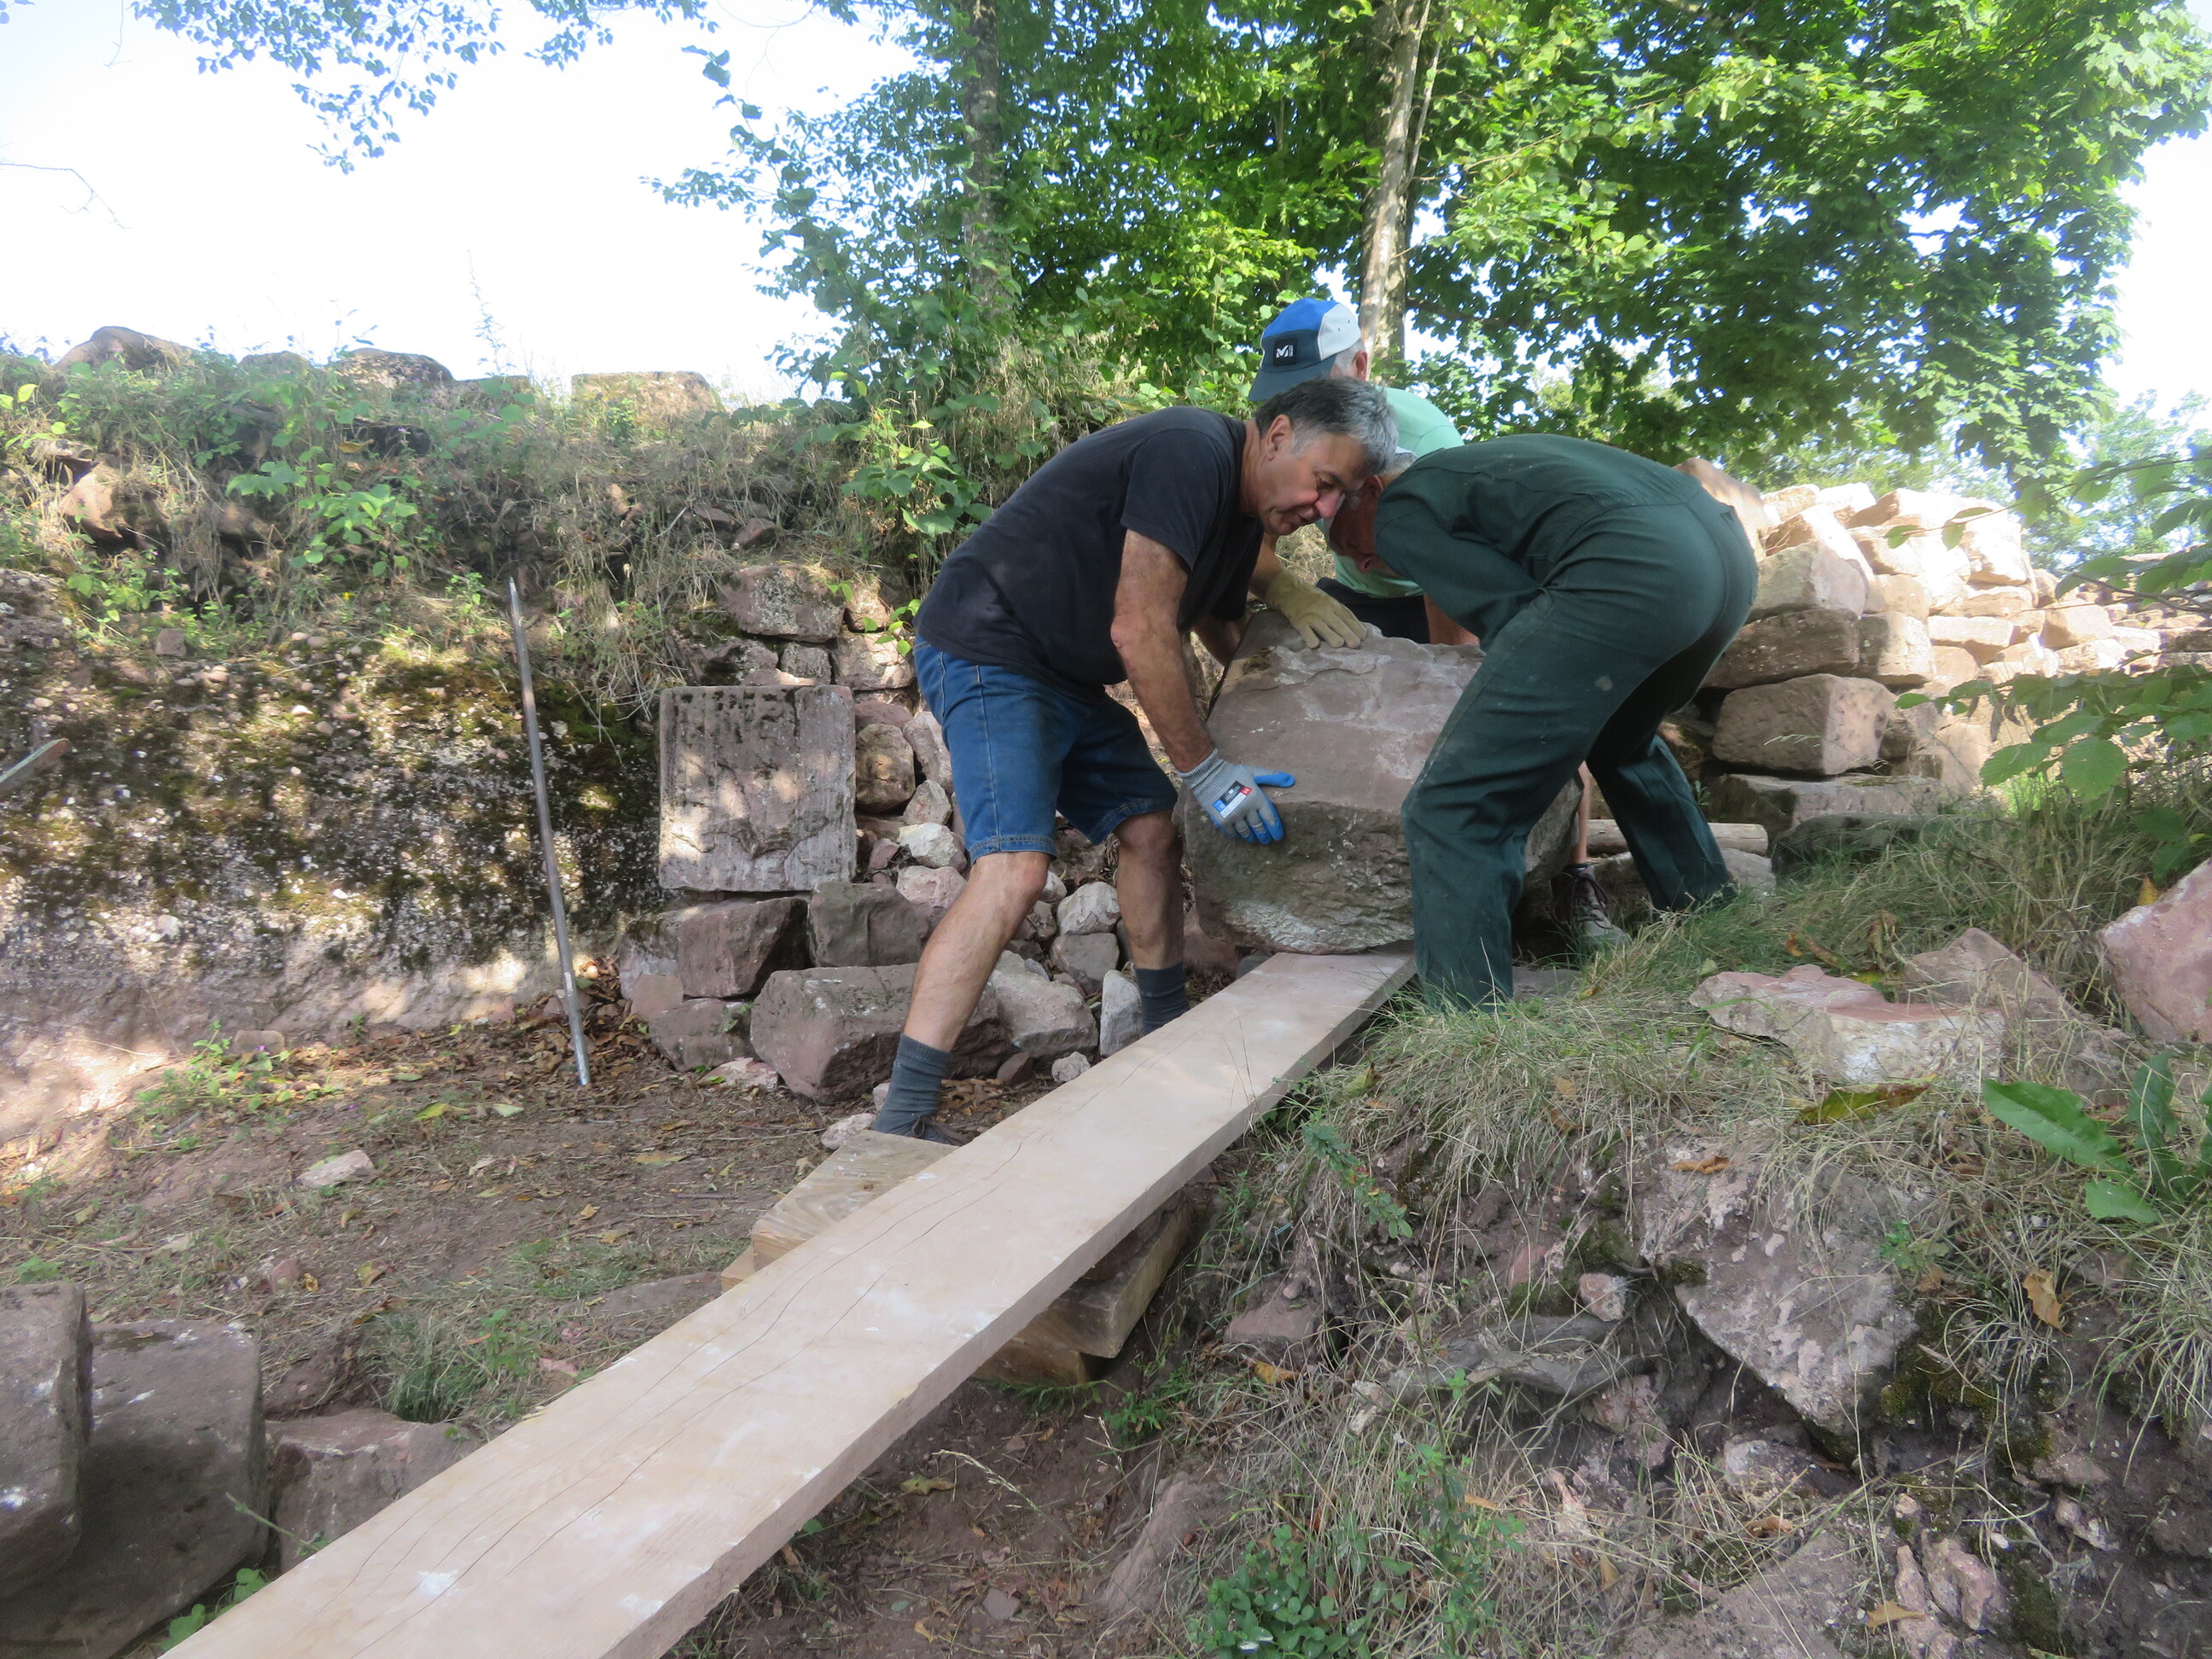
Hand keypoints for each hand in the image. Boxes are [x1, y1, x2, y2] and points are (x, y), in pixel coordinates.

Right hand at [1179, 751, 1295, 844]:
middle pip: (1259, 828)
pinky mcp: (1223, 820)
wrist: (1208, 775)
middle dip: (1264, 836)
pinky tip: (1238, 835)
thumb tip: (1291, 780)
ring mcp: (1235, 816)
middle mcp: (1248, 810)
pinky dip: (1236, 835)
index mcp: (1257, 798)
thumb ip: (1272, 776)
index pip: (1271, 818)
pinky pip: (1232, 832)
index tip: (1278, 837)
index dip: (1276, 829)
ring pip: (1246, 832)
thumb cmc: (1233, 773)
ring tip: (1253, 840)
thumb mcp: (1254, 772)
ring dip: (1251, 837)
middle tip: (1267, 841)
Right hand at [1264, 569, 1365, 648]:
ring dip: (1332, 637)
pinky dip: (1310, 638)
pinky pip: (1306, 632)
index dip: (1356, 627)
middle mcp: (1324, 610)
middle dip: (1348, 634)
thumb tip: (1357, 629)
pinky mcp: (1300, 622)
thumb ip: (1341, 613)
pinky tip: (1314, 645)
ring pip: (1324, 628)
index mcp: (1333, 605)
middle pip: (1338, 623)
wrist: (1291, 591)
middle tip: (1355, 645)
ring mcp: (1312, 616)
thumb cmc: (1314, 599)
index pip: (1347, 617)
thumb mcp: (1330, 602)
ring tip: (1339, 645)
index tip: (1363, 637)